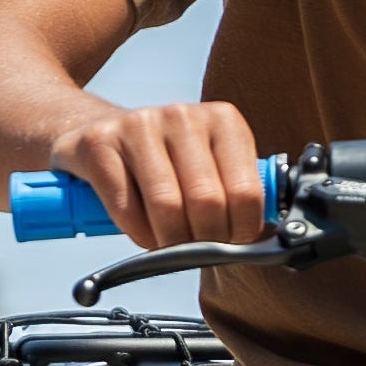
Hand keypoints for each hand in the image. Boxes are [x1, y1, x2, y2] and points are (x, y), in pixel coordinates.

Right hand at [54, 97, 265, 250]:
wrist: (100, 133)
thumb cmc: (166, 163)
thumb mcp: (213, 166)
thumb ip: (239, 195)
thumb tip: (265, 243)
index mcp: (223, 120)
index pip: (247, 194)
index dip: (240, 232)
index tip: (230, 242)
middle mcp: (183, 116)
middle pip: (207, 204)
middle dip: (204, 241)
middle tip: (196, 249)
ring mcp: (139, 125)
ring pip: (168, 208)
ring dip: (169, 242)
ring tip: (168, 242)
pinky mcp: (99, 144)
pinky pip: (126, 209)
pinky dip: (137, 233)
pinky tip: (141, 230)